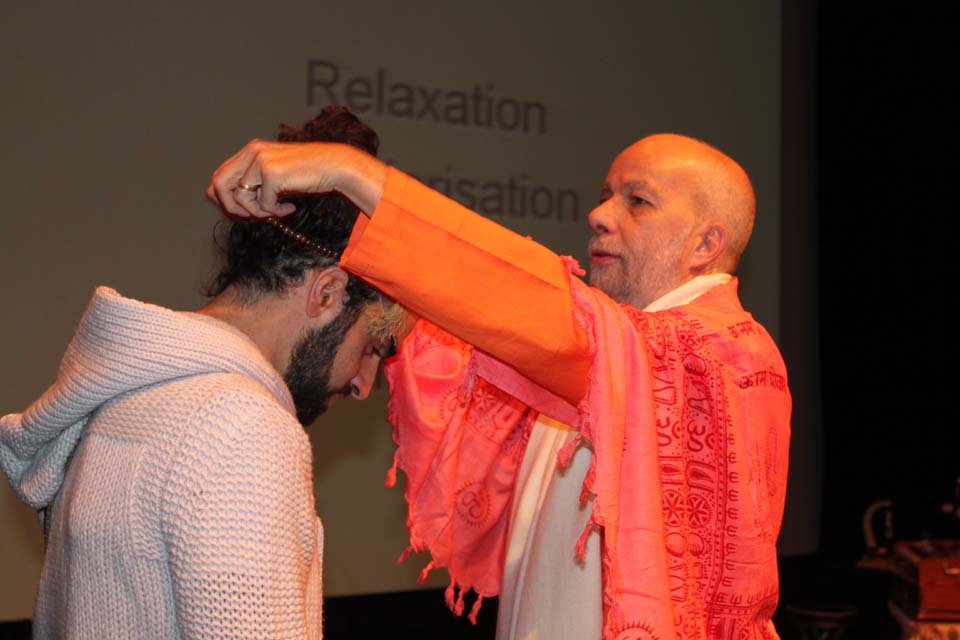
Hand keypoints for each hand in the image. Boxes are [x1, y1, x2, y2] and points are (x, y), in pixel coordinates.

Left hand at [207, 140, 385, 217]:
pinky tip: (290, 207)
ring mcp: (260, 160)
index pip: (219, 177)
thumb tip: (230, 206)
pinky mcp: (272, 173)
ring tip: (277, 210)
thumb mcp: (274, 177)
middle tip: (254, 215)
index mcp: (251, 151)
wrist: (334, 167)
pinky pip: (262, 204)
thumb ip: (253, 184)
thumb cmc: (307, 175)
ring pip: (240, 198)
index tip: (243, 212)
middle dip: (232, 207)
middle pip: (218, 185)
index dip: (224, 199)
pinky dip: (276, 212)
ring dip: (258, 212)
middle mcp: (252, 151)